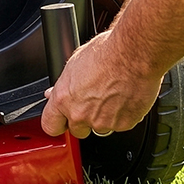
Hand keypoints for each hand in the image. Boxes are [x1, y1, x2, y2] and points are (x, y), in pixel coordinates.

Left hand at [40, 29, 162, 138]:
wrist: (133, 55)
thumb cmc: (106, 53)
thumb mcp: (74, 64)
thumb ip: (64, 86)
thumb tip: (54, 93)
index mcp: (64, 99)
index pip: (50, 125)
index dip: (56, 123)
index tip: (61, 121)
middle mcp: (81, 114)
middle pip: (76, 130)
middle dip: (82, 120)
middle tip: (92, 102)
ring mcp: (102, 122)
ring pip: (100, 128)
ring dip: (103, 117)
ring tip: (111, 95)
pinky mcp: (123, 124)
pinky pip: (119, 125)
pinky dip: (121, 116)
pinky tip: (123, 98)